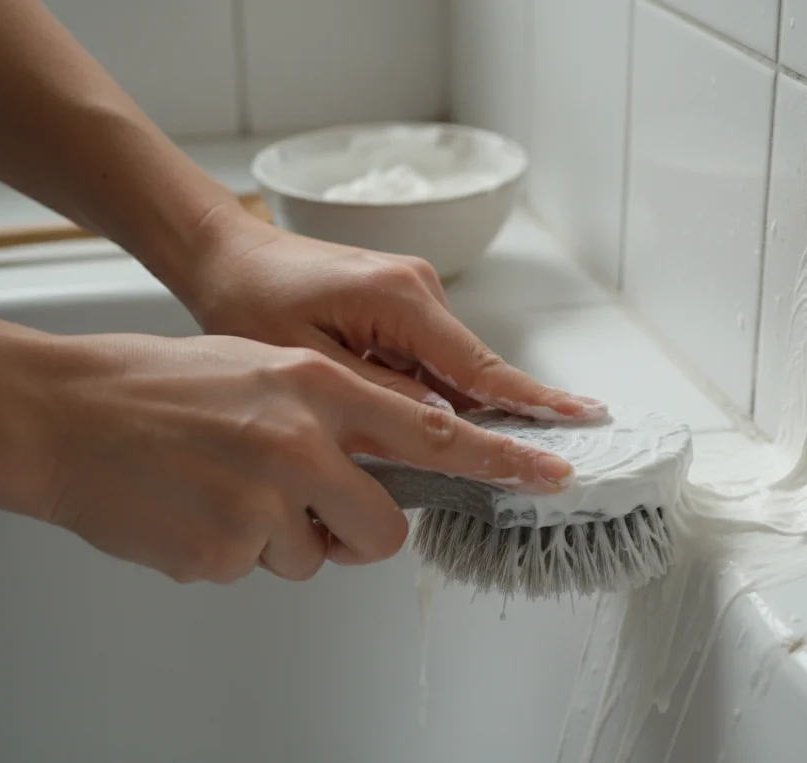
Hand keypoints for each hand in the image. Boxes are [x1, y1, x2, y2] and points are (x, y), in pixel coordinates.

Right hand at [38, 333, 576, 583]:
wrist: (62, 414)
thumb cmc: (156, 386)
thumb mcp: (261, 366)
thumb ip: (333, 407)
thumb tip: (393, 448)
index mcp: (313, 385)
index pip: (431, 431)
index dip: (499, 458)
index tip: (550, 472)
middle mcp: (297, 442)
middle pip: (383, 529)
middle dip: (359, 534)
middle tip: (315, 512)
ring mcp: (259, 502)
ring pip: (313, 558)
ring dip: (280, 538)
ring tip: (223, 492)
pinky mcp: (221, 554)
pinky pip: (255, 571)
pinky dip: (231, 551)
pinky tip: (191, 510)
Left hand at [175, 209, 606, 419]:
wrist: (223, 253)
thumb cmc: (247, 300)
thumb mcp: (306, 364)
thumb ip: (378, 397)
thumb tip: (439, 426)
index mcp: (400, 299)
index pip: (482, 368)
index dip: (534, 405)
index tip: (582, 421)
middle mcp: (418, 289)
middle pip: (474, 373)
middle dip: (497, 421)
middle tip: (531, 465)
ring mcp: (412, 294)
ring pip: (450, 372)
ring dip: (447, 412)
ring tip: (431, 445)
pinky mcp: (398, 304)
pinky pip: (428, 360)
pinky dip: (426, 394)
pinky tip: (398, 419)